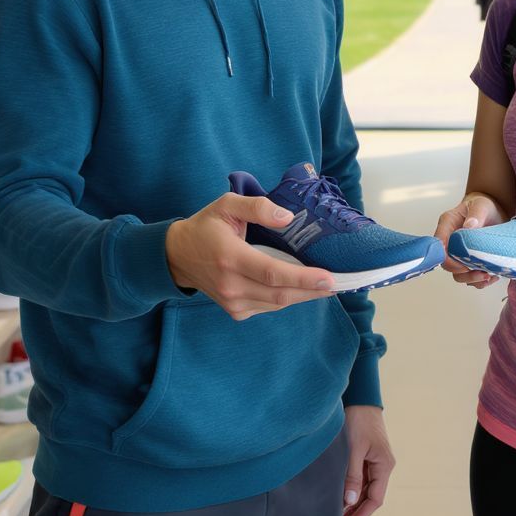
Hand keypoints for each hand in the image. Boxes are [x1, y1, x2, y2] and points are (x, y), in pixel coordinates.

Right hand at [165, 193, 333, 319]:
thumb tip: (288, 218)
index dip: (304, 278)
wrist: (176, 256)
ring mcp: (232, 302)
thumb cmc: (206, 226)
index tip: (330, 278)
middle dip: (312, 290)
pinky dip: (287, 298)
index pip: (273, 273)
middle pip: (280, 294)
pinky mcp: (235, 310)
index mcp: (230, 257)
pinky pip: (268, 306)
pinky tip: (302, 288)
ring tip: (327, 286)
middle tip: (339, 283)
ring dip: (303, 296)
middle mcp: (232, 285)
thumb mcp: (227, 204)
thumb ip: (257, 207)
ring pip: (277, 304)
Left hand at [342, 405, 394, 515]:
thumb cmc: (359, 420)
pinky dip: (354, 488)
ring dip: (354, 501)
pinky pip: (363, 478)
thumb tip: (350, 501)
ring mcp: (376, 460)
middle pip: (372, 496)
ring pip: (367, 488)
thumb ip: (353, 475)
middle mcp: (383, 465)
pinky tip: (342, 494)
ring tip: (339, 513)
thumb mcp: (354, 448)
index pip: (375, 499)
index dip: (361, 515)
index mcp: (385, 465)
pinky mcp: (368, 455)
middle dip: (357, 512)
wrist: (361, 398)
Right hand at [434, 193, 507, 288]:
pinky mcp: (469, 261)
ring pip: (458, 275)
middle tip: (482, 273)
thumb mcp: (482, 205)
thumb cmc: (484, 205)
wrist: (494, 211)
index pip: (439, 247)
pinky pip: (471, 278)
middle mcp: (450, 241)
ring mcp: (459, 253)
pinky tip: (493, 275)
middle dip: (464, 272)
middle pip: (448, 265)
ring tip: (489, 275)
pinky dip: (481, 281)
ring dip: (473, 279)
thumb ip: (476, 214)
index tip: (466, 264)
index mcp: (447, 225)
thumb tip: (469, 227)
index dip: (449, 260)